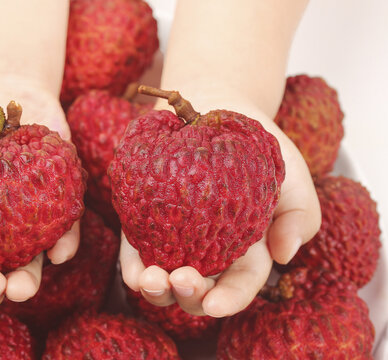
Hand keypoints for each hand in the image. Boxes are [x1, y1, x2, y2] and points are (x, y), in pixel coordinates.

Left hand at [120, 98, 321, 316]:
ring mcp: (175, 238)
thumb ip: (301, 216)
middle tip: (180, 281)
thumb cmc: (257, 144)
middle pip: (198, 289)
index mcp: (246, 249)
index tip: (215, 305)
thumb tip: (285, 255)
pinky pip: (137, 251)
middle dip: (188, 296)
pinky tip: (134, 272)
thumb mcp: (293, 175)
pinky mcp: (146, 220)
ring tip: (150, 281)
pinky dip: (133, 267)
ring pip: (164, 278)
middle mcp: (208, 250)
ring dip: (156, 290)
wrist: (215, 105)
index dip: (229, 299)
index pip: (239, 284)